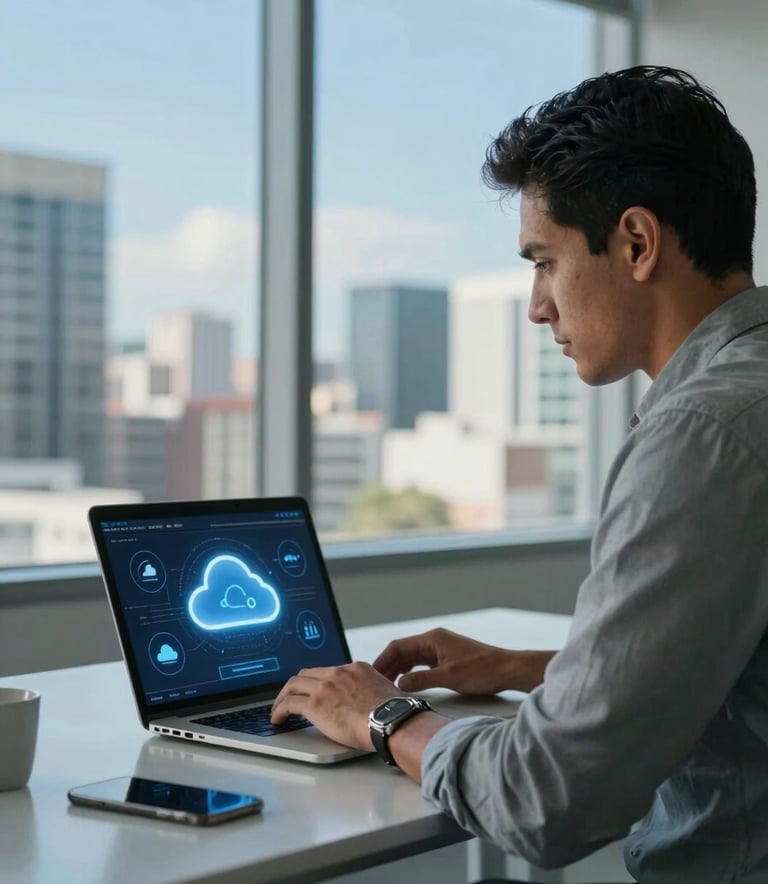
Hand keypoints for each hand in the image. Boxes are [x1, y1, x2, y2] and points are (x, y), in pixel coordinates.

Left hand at [271, 661, 398, 749]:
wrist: (390, 720)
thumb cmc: (393, 713)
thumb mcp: (387, 692)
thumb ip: (375, 692)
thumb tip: (376, 702)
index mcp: (355, 669)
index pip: (330, 671)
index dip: (320, 682)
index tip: (316, 691)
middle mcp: (337, 673)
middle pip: (308, 673)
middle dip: (298, 685)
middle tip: (293, 696)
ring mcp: (324, 687)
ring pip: (294, 684)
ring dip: (283, 696)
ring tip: (279, 708)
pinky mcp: (315, 704)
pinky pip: (289, 703)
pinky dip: (279, 710)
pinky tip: (277, 718)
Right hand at [373, 628, 553, 694]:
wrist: (507, 670)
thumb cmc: (482, 670)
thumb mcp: (449, 677)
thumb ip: (422, 680)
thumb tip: (399, 685)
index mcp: (433, 639)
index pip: (399, 646)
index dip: (383, 660)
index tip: (371, 673)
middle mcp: (434, 641)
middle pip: (403, 652)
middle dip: (388, 666)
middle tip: (374, 683)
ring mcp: (441, 650)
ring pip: (412, 659)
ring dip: (399, 670)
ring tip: (386, 686)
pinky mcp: (447, 659)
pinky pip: (422, 664)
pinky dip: (412, 673)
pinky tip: (407, 685)